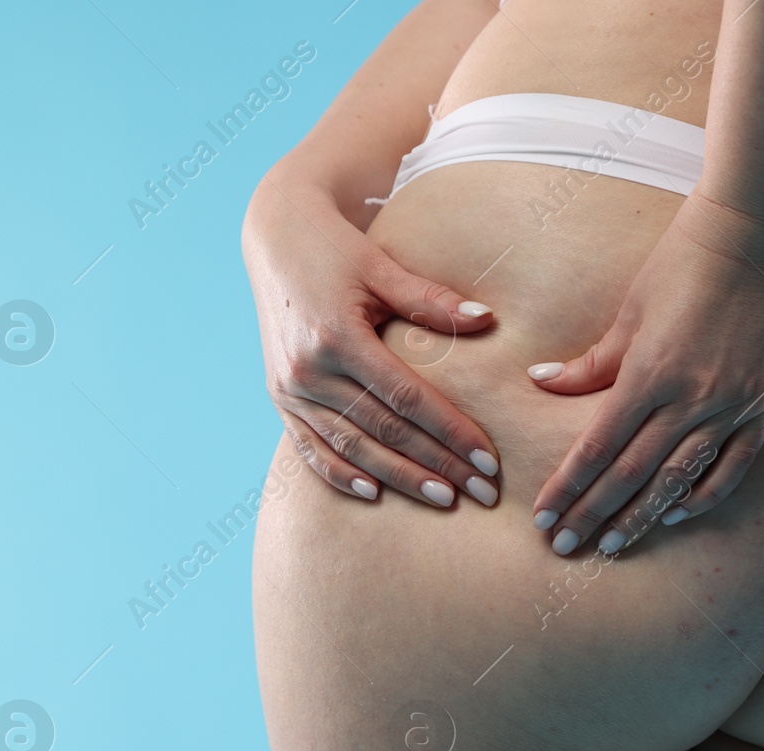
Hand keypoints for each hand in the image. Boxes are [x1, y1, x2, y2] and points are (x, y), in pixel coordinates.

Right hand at [242, 173, 501, 507]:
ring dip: (400, 478)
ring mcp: (289, 389)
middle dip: (437, 465)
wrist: (275, 237)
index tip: (488, 460)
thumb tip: (488, 321)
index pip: (407, 399)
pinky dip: (340, 474)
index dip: (451, 432)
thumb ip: (431, 300)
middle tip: (482, 492)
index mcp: (337, 337)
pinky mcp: (279, 397)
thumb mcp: (382, 267)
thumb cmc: (337, 250)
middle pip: (384, 431)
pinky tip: (374, 494)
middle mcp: (308, 370)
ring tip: (444, 499)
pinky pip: (310, 448)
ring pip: (351, 448)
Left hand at [527, 191, 763, 553]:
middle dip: (594, 514)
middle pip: (632, 473)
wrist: (758, 236)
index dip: (569, 488)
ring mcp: (732, 404)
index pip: (598, 447)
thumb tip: (541, 384)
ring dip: (642, 517)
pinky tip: (676, 515)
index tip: (544, 519)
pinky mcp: (763, 404)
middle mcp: (691, 397)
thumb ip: (591, 361)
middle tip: (565, 548)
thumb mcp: (630, 312)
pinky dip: (703, 495)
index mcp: (650, 372)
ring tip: (612, 546)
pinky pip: (732, 466)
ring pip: (679, 478)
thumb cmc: (684, 264)